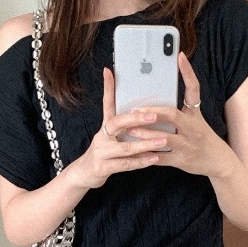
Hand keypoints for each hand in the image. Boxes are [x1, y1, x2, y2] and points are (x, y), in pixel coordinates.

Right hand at [68, 67, 166, 189]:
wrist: (84, 174)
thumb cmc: (103, 153)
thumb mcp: (110, 136)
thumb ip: (124, 125)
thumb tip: (141, 112)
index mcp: (105, 127)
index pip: (106, 104)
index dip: (108, 88)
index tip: (110, 72)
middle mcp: (101, 137)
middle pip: (117, 123)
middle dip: (136, 119)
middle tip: (154, 115)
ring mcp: (101, 153)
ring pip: (125, 147)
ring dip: (145, 144)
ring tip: (163, 140)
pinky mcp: (102, 168)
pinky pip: (125, 165)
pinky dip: (140, 162)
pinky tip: (154, 159)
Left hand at [125, 52, 231, 178]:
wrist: (219, 162)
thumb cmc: (202, 138)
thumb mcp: (196, 121)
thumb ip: (179, 112)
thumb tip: (154, 100)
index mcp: (195, 114)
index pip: (194, 90)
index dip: (187, 72)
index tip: (179, 56)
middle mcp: (193, 128)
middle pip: (173, 115)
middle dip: (153, 112)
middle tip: (136, 110)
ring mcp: (188, 145)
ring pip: (165, 138)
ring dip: (146, 134)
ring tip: (130, 129)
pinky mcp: (182, 161)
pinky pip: (162, 158)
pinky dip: (148, 155)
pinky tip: (135, 151)